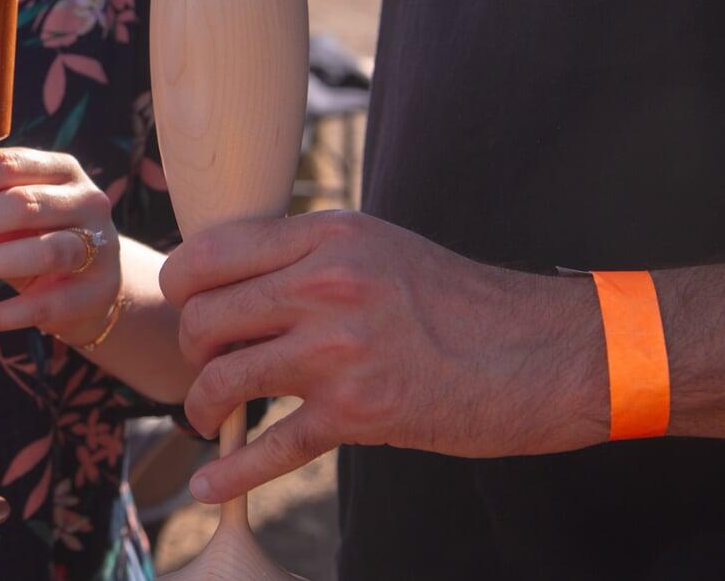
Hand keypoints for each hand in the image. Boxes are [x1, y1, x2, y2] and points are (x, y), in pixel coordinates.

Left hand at [0, 147, 120, 342]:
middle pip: (22, 205)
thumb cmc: (40, 237)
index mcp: (61, 169)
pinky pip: (38, 307)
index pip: (7, 165)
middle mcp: (86, 202)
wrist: (95, 288)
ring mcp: (97, 249)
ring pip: (40, 252)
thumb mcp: (10, 211)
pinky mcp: (91, 295)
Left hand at [159, 210, 608, 503]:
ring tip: (208, 417)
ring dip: (201, 405)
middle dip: (191, 348)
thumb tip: (231, 279)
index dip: (182, 287)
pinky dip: (231, 474)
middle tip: (206, 364)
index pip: (209, 253)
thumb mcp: (377, 246)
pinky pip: (270, 446)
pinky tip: (209, 486)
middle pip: (203, 316)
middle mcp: (326, 285)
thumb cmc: (456, 300)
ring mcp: (339, 350)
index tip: (188, 309)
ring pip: (222, 377)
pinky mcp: (357, 413)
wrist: (542, 352)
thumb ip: (305, 253)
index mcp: (327, 236)